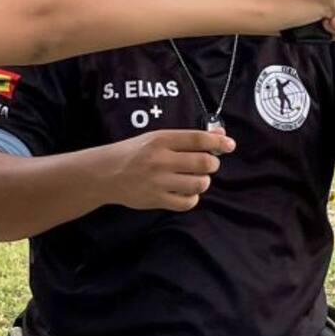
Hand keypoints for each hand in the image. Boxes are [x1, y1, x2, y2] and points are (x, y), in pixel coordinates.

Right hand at [96, 129, 234, 211]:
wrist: (105, 173)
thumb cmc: (133, 153)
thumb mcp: (156, 138)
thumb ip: (187, 138)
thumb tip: (220, 133)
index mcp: (160, 140)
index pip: (198, 139)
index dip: (219, 141)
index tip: (229, 144)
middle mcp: (160, 160)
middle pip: (204, 163)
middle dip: (212, 163)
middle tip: (206, 164)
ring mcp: (158, 181)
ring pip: (199, 183)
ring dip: (203, 181)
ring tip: (195, 178)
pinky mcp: (156, 200)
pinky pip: (187, 202)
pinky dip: (192, 197)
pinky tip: (185, 192)